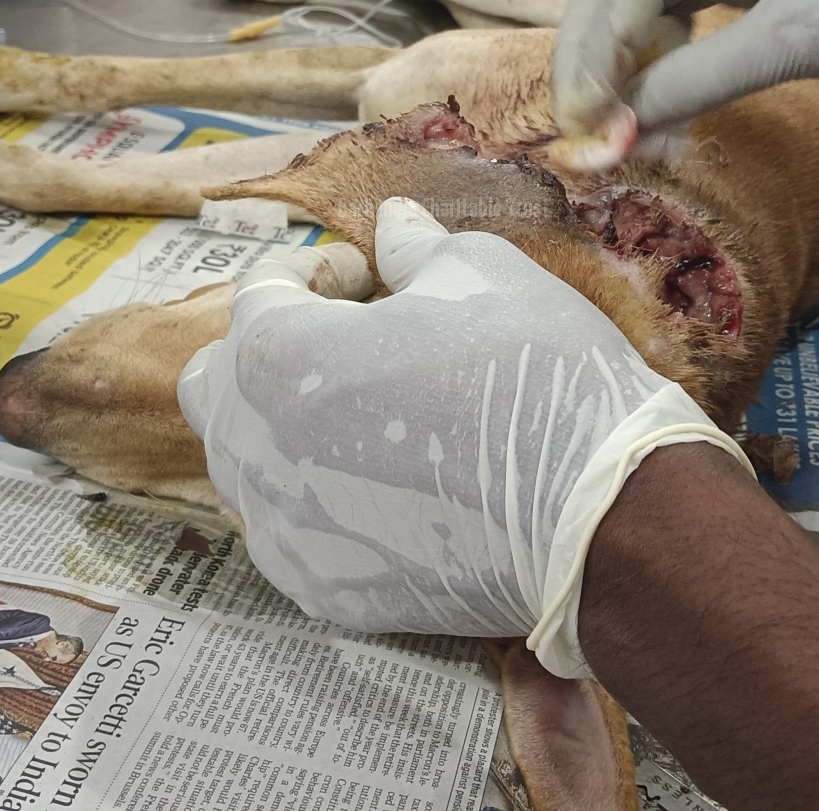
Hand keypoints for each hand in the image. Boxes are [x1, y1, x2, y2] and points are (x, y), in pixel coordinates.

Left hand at [178, 198, 750, 676]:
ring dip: (281, 424)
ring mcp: (285, 532)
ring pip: (241, 465)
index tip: (369, 273)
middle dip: (265, 347)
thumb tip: (393, 225)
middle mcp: (257, 449)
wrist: (601, 518)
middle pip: (217, 383)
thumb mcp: (480, 274)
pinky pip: (287, 534)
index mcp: (279, 356)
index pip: (258, 293)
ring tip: (362, 412)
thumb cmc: (536, 375)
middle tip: (343, 337)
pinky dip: (315, 499)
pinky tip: (380, 485)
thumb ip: (414, 249)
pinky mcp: (326, 592)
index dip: (315, 270)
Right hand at [550, 0, 818, 161]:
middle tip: (580, 129)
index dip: (599, 50)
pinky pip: (681, 4)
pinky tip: (655, 99)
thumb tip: (617, 133)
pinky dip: (662, 53)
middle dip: (596, 56)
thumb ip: (701, 80)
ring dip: (622, 59)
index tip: (585, 122)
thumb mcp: (804, 38)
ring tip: (612, 125)